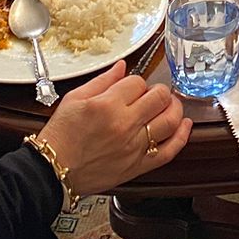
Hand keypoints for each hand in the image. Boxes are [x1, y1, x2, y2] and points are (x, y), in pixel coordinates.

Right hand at [35, 61, 191, 195]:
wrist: (53, 171)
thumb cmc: (61, 137)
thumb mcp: (74, 99)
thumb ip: (102, 80)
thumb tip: (122, 66)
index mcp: (107, 106)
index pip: (138, 82)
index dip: (136, 82)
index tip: (131, 88)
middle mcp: (124, 125)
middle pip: (160, 97)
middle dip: (159, 91)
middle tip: (153, 94)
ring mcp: (134, 147)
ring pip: (170, 121)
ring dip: (175, 108)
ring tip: (171, 105)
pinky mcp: (138, 166)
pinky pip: (169, 151)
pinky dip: (182, 137)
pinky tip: (185, 125)